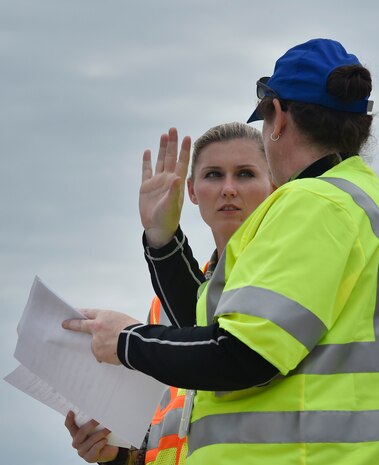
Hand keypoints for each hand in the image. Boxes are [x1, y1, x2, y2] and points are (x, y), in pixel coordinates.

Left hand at [62, 309, 139, 363]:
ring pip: (95, 343)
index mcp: (104, 316)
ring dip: (101, 345)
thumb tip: (108, 333)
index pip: (88, 313)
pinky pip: (100, 354)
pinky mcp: (98, 352)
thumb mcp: (122, 320)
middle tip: (65, 324)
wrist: (135, 343)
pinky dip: (106, 355)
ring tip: (116, 347)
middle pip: (81, 325)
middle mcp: (97, 327)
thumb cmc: (133, 330)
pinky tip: (115, 353)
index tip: (74, 312)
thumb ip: (111, 324)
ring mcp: (96, 341)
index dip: (81, 312)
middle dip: (72, 324)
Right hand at [65, 411, 118, 462]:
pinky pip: (95, 448)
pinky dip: (101, 442)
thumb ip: (93, 422)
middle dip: (91, 425)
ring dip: (101, 433)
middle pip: (81, 432)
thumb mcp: (95, 428)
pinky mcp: (89, 457)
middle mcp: (76, 443)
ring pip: (91, 440)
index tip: (71, 411)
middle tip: (99, 419)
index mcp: (76, 434)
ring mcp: (82, 451)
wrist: (108, 451)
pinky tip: (105, 440)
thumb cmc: (100, 437)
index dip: (69, 419)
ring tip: (108, 429)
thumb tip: (98, 411)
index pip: (70, 426)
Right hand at [139, 127, 190, 247]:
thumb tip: (176, 177)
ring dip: (162, 149)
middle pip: (171, 157)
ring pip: (160, 161)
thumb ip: (173, 191)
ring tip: (164, 135)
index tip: (188, 137)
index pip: (182, 162)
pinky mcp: (146, 187)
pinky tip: (148, 151)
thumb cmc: (168, 218)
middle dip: (173, 144)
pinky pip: (147, 171)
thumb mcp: (171, 205)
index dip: (185, 150)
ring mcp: (157, 182)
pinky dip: (147, 161)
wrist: (157, 228)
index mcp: (176, 182)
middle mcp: (168, 179)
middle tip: (173, 129)